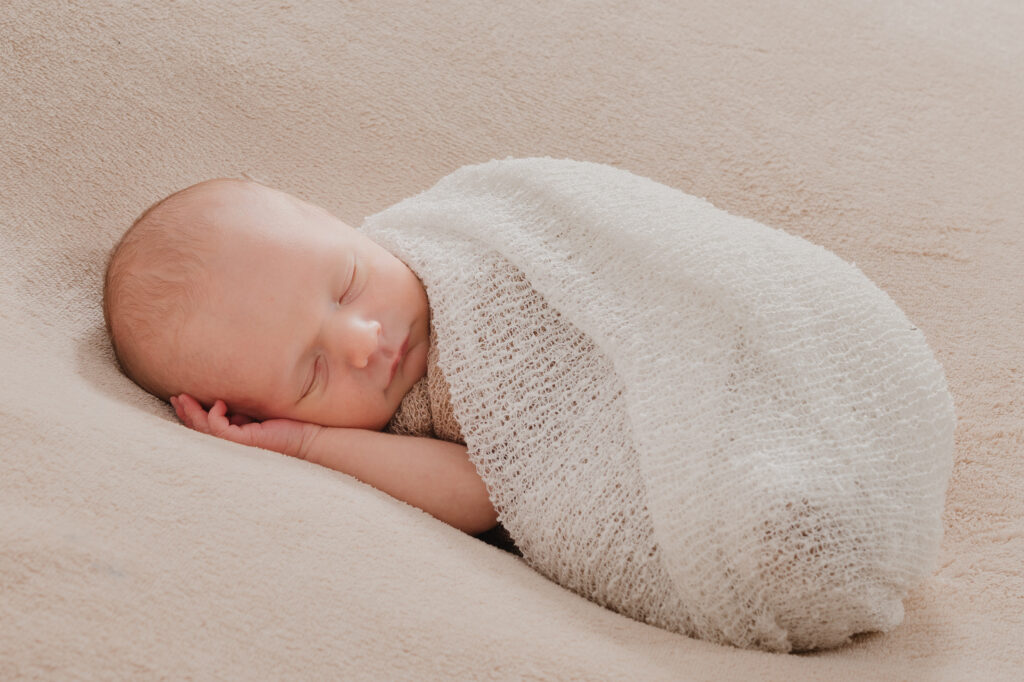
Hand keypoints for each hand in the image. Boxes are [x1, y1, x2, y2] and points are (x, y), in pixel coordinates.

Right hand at [170, 393, 322, 458]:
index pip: (206, 423)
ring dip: (192, 414)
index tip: (180, 395)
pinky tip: (219, 404)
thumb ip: (245, 401)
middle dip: (185, 412)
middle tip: (174, 397)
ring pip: (205, 430)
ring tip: (183, 399)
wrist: (310, 435)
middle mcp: (234, 440)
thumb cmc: (290, 420)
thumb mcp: (261, 405)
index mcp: (235, 432)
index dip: (191, 411)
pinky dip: (214, 417)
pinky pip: (221, 430)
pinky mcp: (246, 441)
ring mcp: (238, 442)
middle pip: (200, 428)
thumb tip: (229, 388)